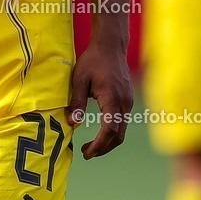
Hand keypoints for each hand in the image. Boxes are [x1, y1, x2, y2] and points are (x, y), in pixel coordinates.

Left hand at [66, 38, 133, 158]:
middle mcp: (124, 103)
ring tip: (91, 146)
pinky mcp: (127, 99)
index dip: (99, 145)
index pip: (109, 130)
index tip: (87, 152)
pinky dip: (113, 131)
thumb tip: (72, 123)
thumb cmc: (93, 60)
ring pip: (122, 130)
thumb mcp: (79, 79)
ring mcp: (128, 101)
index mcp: (112, 99)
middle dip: (103, 149)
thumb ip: (77, 102)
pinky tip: (101, 131)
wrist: (111, 45)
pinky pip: (122, 121)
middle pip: (118, 136)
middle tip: (87, 153)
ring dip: (108, 141)